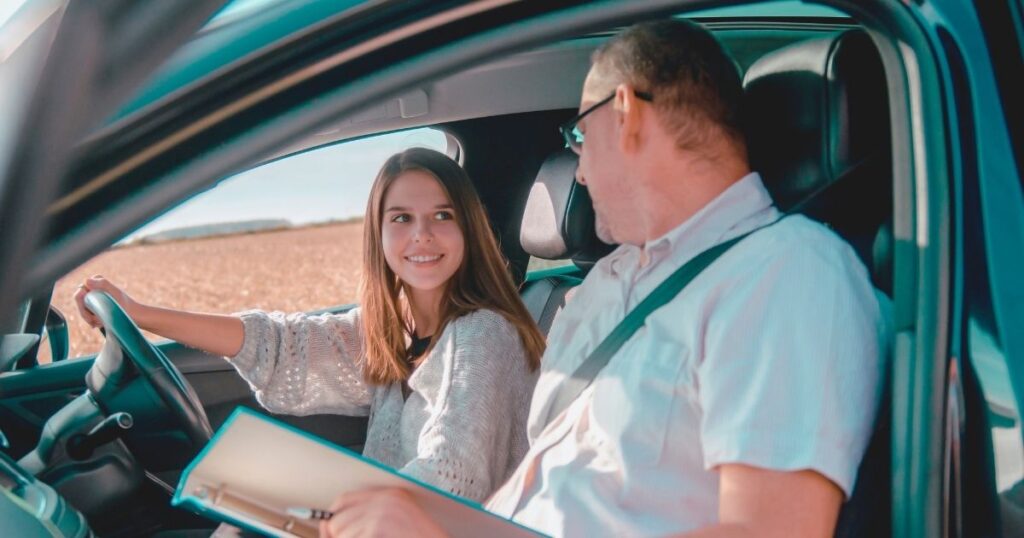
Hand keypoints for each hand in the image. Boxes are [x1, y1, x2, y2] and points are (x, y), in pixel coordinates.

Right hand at [73, 275, 139, 328]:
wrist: (134, 315)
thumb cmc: (124, 304)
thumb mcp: (113, 292)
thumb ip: (101, 284)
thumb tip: (86, 281)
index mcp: (96, 280)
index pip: (79, 293)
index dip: (83, 305)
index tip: (92, 312)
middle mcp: (94, 287)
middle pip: (80, 303)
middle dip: (86, 314)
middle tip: (95, 322)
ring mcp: (95, 297)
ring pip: (83, 311)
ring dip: (90, 318)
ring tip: (101, 322)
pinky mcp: (97, 307)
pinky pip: (88, 316)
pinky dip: (93, 321)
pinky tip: (101, 324)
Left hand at [319, 488, 446, 537]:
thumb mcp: (392, 526)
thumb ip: (360, 521)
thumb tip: (323, 523)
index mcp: (391, 495)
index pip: (343, 501)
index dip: (336, 519)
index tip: (336, 530)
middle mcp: (385, 499)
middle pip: (336, 519)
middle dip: (342, 537)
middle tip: (368, 536)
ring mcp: (382, 513)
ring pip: (339, 534)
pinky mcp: (377, 527)